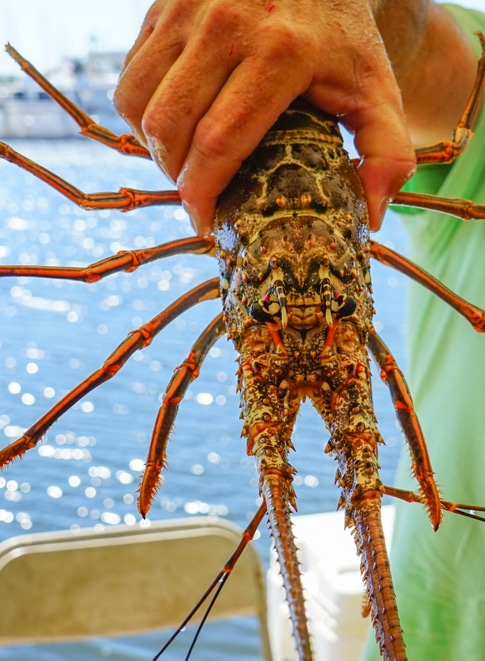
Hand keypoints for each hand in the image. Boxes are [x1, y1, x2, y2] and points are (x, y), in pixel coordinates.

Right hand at [114, 0, 415, 234]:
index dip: (203, 194)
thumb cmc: (344, 42)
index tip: (206, 221)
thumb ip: (388, 154)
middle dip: (177, 177)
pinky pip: (129, 77)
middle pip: (170, 127)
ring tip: (185, 162)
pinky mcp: (162, 5)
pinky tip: (174, 124)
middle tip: (198, 194)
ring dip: (154, 147)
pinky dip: (142, 114)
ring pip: (138, 103)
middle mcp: (226, 24)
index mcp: (280, 52)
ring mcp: (187, 10)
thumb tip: (371, 216)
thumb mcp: (377, 93)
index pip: (219, 142)